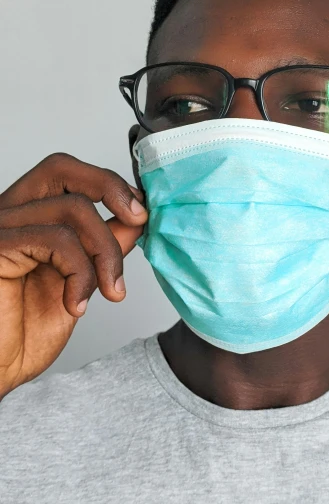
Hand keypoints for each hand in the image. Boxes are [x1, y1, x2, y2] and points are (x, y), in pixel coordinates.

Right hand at [0, 153, 147, 398]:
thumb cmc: (22, 335)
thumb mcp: (78, 284)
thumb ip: (101, 249)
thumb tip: (134, 220)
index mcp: (27, 219)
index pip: (66, 173)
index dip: (109, 185)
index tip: (140, 215)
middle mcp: (8, 216)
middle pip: (61, 168)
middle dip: (110, 188)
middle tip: (140, 220)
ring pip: (72, 209)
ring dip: (105, 253)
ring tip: (108, 292)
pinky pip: (54, 239)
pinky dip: (80, 272)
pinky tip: (75, 304)